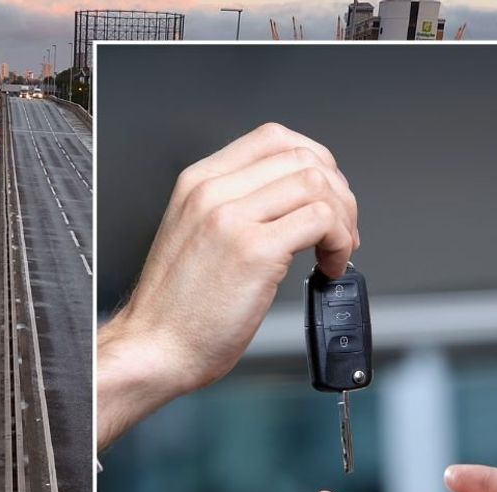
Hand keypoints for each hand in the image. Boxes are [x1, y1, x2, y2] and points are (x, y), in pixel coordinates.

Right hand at [97, 123, 358, 450]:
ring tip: (335, 251)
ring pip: (317, 184)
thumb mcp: (195, 236)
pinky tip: (328, 268)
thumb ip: (234, 210)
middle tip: (339, 230)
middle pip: (302, 157)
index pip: (273, 139)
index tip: (324, 194)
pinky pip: (321, 221)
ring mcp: (232, 218)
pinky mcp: (255, 251)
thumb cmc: (175, 309)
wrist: (154, 348)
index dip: (313, 161)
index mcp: (198, 183)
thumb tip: (292, 206)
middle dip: (337, 192)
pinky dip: (338, 243)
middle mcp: (213, 192)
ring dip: (343, 218)